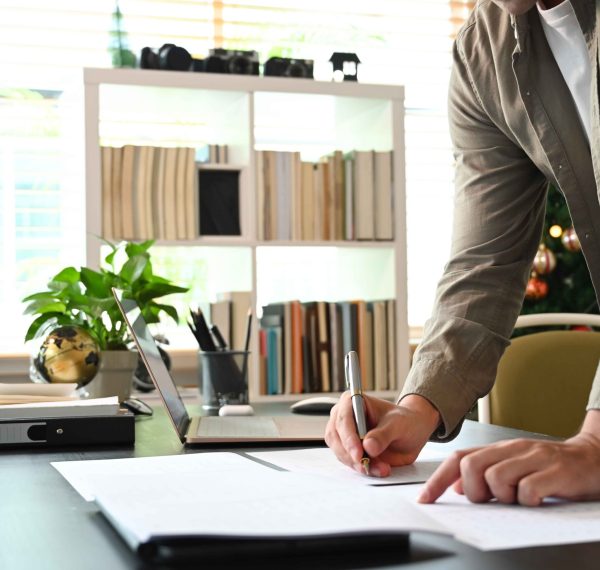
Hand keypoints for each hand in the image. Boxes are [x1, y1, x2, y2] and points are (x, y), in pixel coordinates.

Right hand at [325, 393, 440, 476]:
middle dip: (351, 454)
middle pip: (336, 436)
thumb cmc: (404, 421)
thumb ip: (384, 434)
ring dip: (358, 464)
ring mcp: (344, 434)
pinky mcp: (348, 449)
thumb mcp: (398, 424)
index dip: (348, 436)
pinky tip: (378, 469)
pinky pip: (349, 462)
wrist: (411, 433)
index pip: (343, 418)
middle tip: (367, 465)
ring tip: (381, 468)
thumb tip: (368, 446)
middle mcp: (344, 416)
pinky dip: (362, 468)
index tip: (359, 453)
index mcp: (353, 401)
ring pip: (340, 451)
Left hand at [419, 412, 599, 505]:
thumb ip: (485, 472)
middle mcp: (513, 449)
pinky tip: (537, 501)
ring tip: (519, 499)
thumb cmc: (549, 467)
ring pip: (495, 477)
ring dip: (502, 496)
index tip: (424, 500)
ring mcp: (534, 458)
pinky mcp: (555, 471)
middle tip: (492, 500)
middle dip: (474, 491)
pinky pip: (527, 490)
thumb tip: (453, 486)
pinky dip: (527, 501)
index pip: (459, 459)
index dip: (437, 480)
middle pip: (471, 467)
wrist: (593, 458)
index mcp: (499, 449)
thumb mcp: (514, 466)